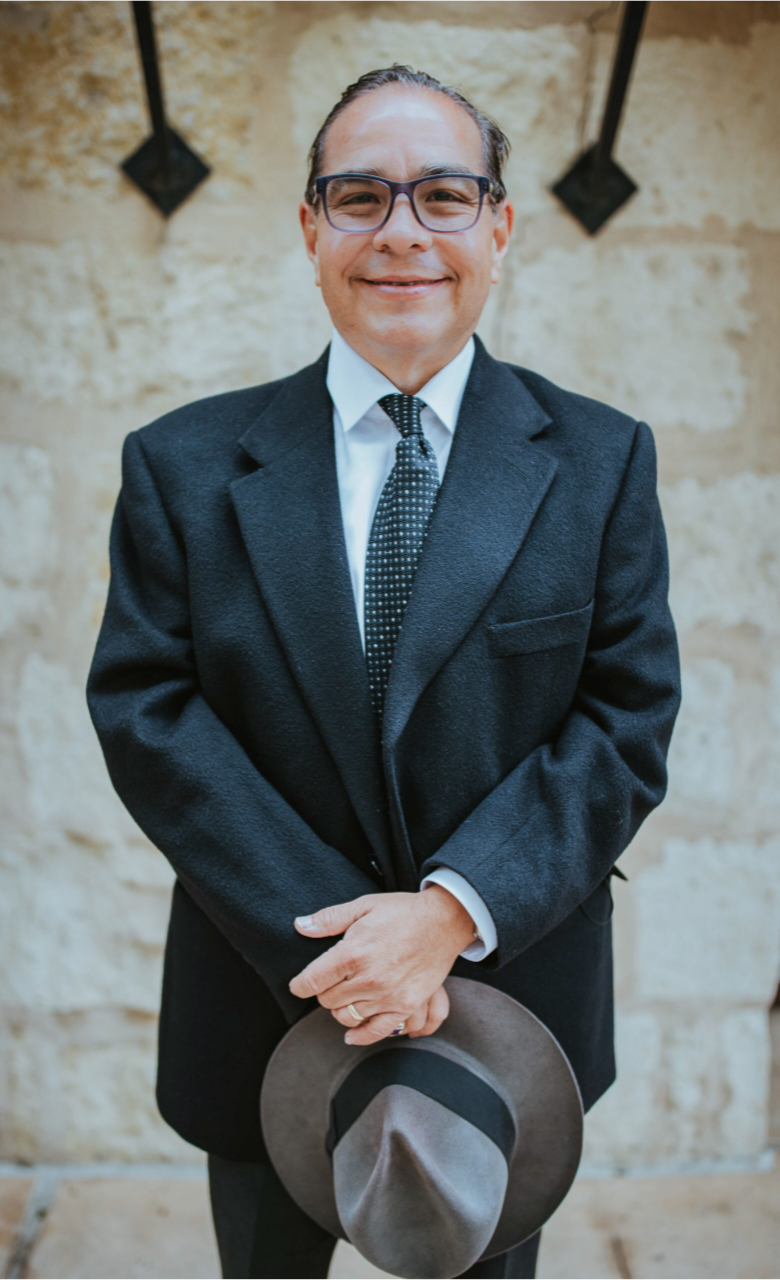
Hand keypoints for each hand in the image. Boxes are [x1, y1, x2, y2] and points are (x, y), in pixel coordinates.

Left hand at [288, 887, 473, 1043]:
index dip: (299, 985)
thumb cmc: (402, 911)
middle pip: (327, 1000)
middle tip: (333, 980)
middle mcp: (368, 978)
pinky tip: (352, 1033)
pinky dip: (360, 1035)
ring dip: (341, 1008)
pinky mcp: (405, 1006)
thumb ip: (329, 919)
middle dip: (324, 991)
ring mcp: (388, 996)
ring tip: (346, 995)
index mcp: (353, 952)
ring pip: (346, 1017)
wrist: (443, 921)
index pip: (312, 981)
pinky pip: (376, 1031)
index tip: (298, 985)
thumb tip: (300, 926)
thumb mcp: (363, 906)